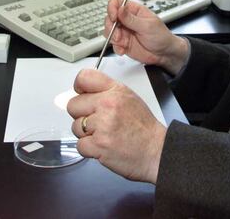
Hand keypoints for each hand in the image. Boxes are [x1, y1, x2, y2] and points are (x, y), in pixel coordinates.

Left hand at [67, 69, 166, 183]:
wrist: (155, 151)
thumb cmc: (143, 128)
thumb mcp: (129, 98)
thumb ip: (107, 92)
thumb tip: (83, 93)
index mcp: (115, 91)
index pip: (84, 78)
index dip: (79, 88)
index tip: (83, 95)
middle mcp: (107, 104)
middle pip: (73, 105)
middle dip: (82, 115)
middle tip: (98, 122)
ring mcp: (102, 125)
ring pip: (75, 126)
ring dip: (86, 134)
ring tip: (104, 135)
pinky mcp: (98, 145)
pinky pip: (79, 145)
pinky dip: (89, 149)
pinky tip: (103, 146)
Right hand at [106, 0, 188, 74]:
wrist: (164, 53)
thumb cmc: (161, 36)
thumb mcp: (148, 26)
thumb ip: (132, 19)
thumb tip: (120, 9)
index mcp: (134, 11)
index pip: (117, 3)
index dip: (112, 9)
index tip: (114, 17)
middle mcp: (127, 20)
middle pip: (110, 17)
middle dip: (111, 27)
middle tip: (118, 35)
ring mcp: (124, 31)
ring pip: (109, 31)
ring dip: (112, 38)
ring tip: (122, 43)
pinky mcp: (123, 43)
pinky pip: (113, 44)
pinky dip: (116, 48)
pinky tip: (123, 50)